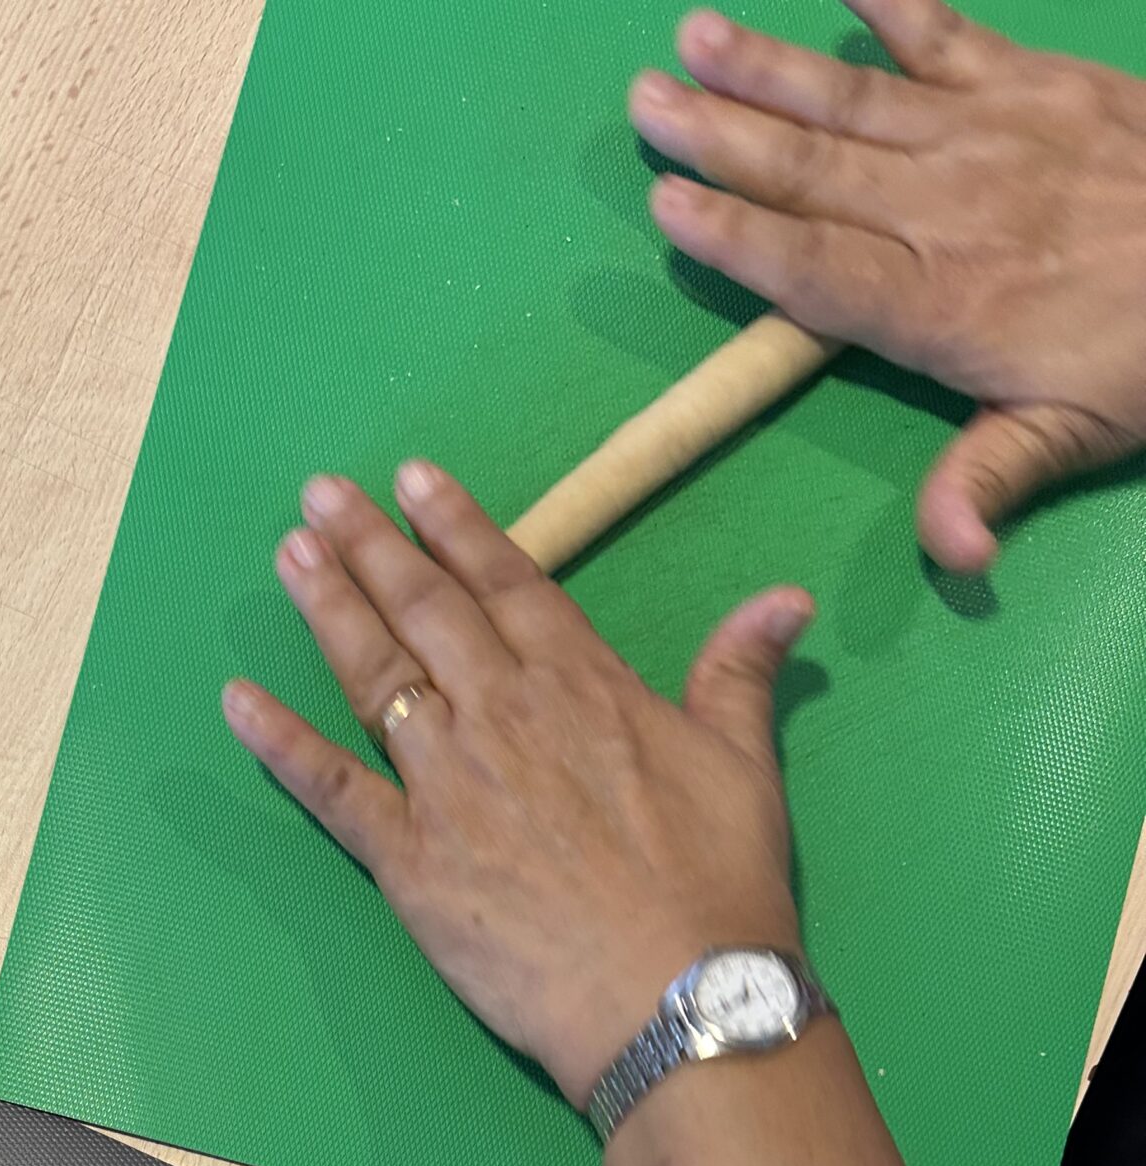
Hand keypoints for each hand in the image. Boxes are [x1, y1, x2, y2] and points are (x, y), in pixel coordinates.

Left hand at [221, 462, 812, 1109]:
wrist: (674, 994)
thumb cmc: (717, 888)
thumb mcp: (745, 766)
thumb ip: (740, 674)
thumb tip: (783, 599)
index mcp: (581, 684)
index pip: (506, 582)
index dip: (455, 526)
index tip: (410, 478)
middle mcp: (503, 715)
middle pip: (425, 612)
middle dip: (370, 547)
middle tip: (319, 495)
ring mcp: (447, 783)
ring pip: (375, 677)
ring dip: (327, 611)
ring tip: (290, 555)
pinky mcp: (408, 858)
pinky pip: (330, 788)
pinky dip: (279, 743)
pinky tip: (238, 703)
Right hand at [630, 0, 1145, 570]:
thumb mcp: (1075, 437)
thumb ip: (991, 482)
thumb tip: (951, 555)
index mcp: (940, 305)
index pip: (811, 268)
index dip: (734, 237)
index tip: (669, 204)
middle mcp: (945, 209)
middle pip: (811, 171)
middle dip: (721, 136)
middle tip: (644, 103)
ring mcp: (986, 133)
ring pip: (855, 99)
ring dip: (768, 66)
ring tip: (694, 34)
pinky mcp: (1033, 81)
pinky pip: (947, 31)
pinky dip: (893, 0)